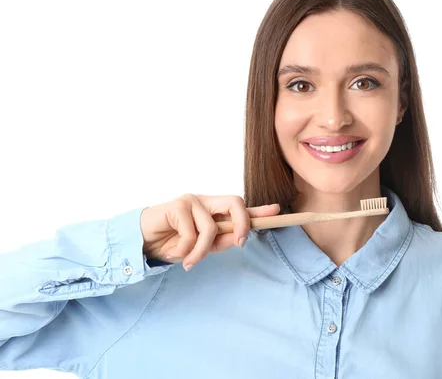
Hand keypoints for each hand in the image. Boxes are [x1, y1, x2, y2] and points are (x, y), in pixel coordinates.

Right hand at [140, 193, 279, 270]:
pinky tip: (173, 250)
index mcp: (213, 211)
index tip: (277, 211)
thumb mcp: (201, 248)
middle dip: (243, 223)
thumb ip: (220, 241)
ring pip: (212, 228)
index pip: (240, 208)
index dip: (259, 210)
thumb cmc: (172, 244)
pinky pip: (192, 233)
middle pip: (235, 203)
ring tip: (189, 262)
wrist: (142, 244)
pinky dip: (184, 249)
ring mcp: (192, 201)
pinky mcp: (177, 205)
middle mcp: (205, 202)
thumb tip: (239, 237)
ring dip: (201, 251)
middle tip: (239, 243)